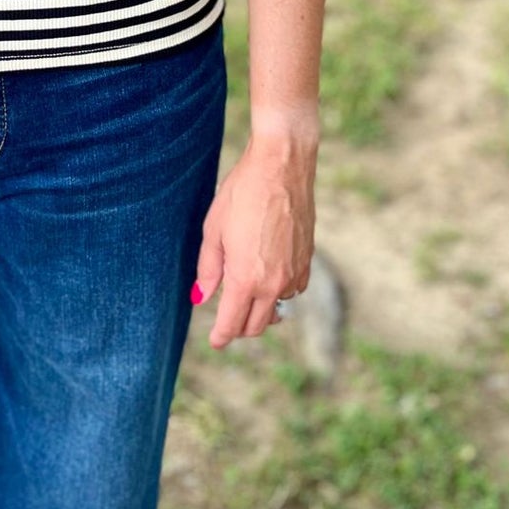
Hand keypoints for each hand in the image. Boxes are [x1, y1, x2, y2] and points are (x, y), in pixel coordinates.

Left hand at [192, 139, 315, 349]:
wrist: (282, 166)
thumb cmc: (242, 193)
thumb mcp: (214, 230)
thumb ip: (208, 270)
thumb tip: (201, 298)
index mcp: (246, 279)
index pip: (233, 324)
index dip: (221, 337)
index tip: (215, 342)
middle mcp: (274, 283)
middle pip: (257, 325)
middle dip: (239, 328)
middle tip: (226, 319)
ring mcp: (295, 274)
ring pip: (277, 309)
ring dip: (261, 310)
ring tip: (245, 295)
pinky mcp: (308, 261)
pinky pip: (293, 290)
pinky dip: (280, 293)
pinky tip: (268, 276)